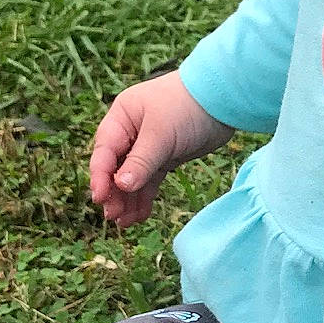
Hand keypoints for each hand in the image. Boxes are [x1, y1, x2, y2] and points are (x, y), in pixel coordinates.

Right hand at [89, 71, 235, 227]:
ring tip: (125, 223)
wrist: (224, 99)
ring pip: (133, 177)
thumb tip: (121, 186)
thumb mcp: (161, 134)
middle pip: (115, 167)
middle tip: (113, 216)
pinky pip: (150, 180)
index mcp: (122, 118)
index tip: (100, 198)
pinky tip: (140, 215)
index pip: (105, 151)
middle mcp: (131, 132)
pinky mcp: (166, 156)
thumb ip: (141, 161)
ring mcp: (148, 146)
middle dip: (114, 192)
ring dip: (128, 199)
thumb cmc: (187, 107)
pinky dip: (145, 197)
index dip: (100, 176)